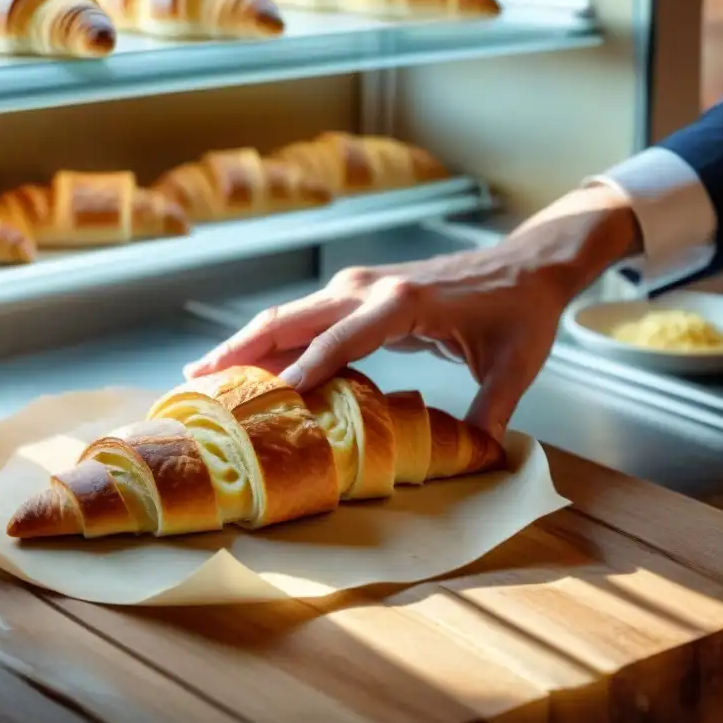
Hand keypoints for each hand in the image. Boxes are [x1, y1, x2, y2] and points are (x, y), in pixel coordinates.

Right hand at [185, 185, 639, 440]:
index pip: (338, 340)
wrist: (525, 264)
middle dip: (241, 350)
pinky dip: (271, 341)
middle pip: (289, 318)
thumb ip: (492, 411)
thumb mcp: (513, 366)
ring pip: (286, 315)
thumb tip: (478, 458)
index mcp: (401, 302)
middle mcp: (366, 288)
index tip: (267, 400)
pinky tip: (248, 365)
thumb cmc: (520, 313)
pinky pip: (303, 319)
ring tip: (202, 374)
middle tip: (197, 382)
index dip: (302, 370)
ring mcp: (356, 287)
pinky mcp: (356, 293)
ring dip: (244, 343)